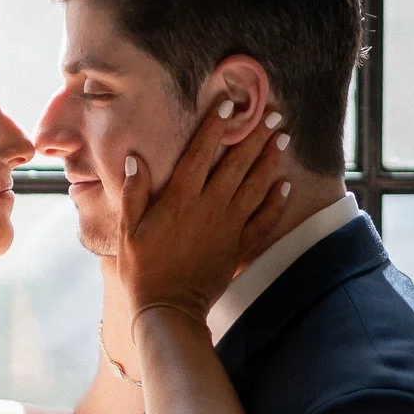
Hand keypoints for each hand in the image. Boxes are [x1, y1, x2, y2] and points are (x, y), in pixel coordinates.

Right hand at [117, 99, 292, 325]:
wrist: (168, 309)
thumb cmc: (141, 270)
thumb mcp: (127, 231)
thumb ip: (133, 194)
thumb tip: (135, 160)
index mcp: (180, 199)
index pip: (200, 153)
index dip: (215, 126)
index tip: (229, 104)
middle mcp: (210, 207)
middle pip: (237, 164)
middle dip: (256, 135)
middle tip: (274, 113)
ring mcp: (229, 227)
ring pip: (256, 186)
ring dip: (271, 160)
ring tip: (284, 138)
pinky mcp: (239, 247)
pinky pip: (264, 220)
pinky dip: (276, 202)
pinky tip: (285, 186)